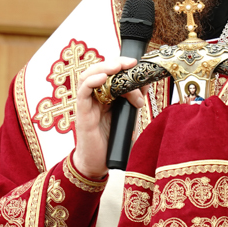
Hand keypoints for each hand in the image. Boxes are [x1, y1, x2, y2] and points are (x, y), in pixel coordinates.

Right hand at [72, 56, 146, 177]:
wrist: (99, 163)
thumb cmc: (113, 141)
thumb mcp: (129, 117)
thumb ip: (134, 101)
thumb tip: (145, 84)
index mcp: (105, 96)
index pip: (110, 73)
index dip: (122, 66)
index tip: (137, 65)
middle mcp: (94, 97)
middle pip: (99, 70)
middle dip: (115, 63)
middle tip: (131, 64)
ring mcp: (87, 104)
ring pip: (88, 76)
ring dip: (103, 68)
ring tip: (118, 67)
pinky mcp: (82, 113)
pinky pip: (83, 92)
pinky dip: (92, 81)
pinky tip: (103, 78)